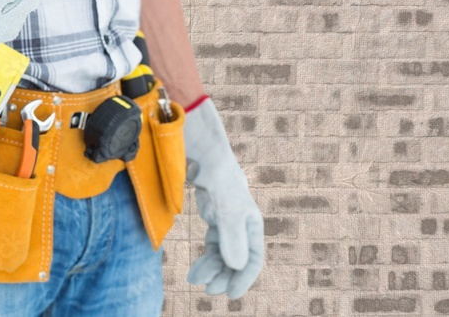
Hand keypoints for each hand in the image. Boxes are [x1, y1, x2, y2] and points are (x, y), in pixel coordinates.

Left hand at [183, 98, 263, 298]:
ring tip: (196, 280)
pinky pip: (213, 245)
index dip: (243, 278)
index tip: (230, 295)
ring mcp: (228, 221)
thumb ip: (231, 237)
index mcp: (252, 223)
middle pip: (237, 259)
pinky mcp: (215, 218)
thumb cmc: (218, 178)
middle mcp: (243, 224)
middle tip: (209, 290)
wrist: (202, 154)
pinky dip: (206, 257)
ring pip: (223, 254)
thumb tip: (236, 266)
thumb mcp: (226, 209)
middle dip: (224, 276)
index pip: (253, 258)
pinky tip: (195, 270)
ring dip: (212, 268)